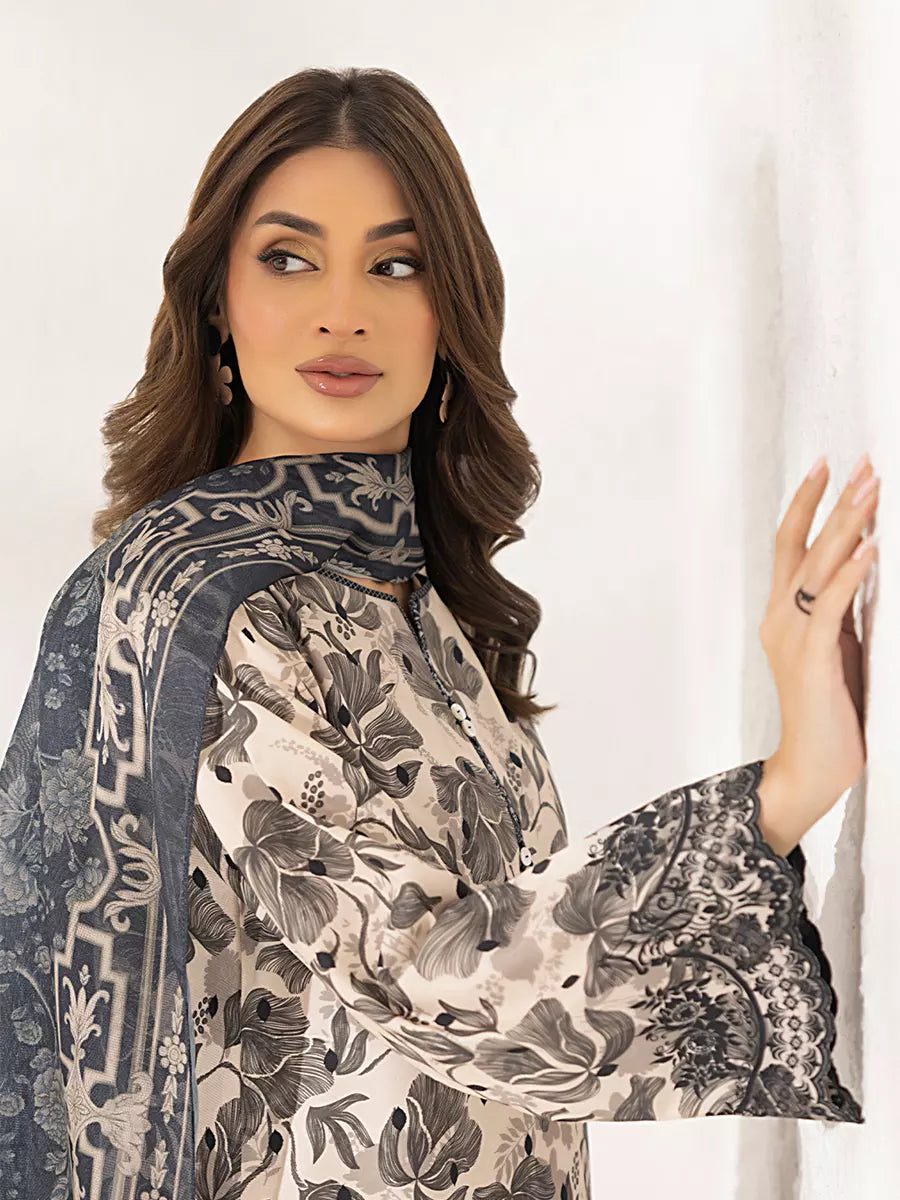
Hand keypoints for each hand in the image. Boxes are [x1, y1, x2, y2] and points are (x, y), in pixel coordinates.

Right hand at [757, 454, 878, 852]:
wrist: (812, 767)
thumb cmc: (831, 712)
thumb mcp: (840, 647)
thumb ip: (845, 608)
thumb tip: (867, 563)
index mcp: (784, 614)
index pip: (791, 546)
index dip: (808, 504)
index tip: (829, 465)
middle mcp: (780, 618)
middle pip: (800, 545)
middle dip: (833, 502)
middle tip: (863, 464)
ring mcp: (792, 637)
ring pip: (816, 567)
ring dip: (847, 526)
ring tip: (871, 491)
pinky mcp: (811, 659)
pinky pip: (831, 606)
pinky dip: (851, 573)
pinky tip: (872, 548)